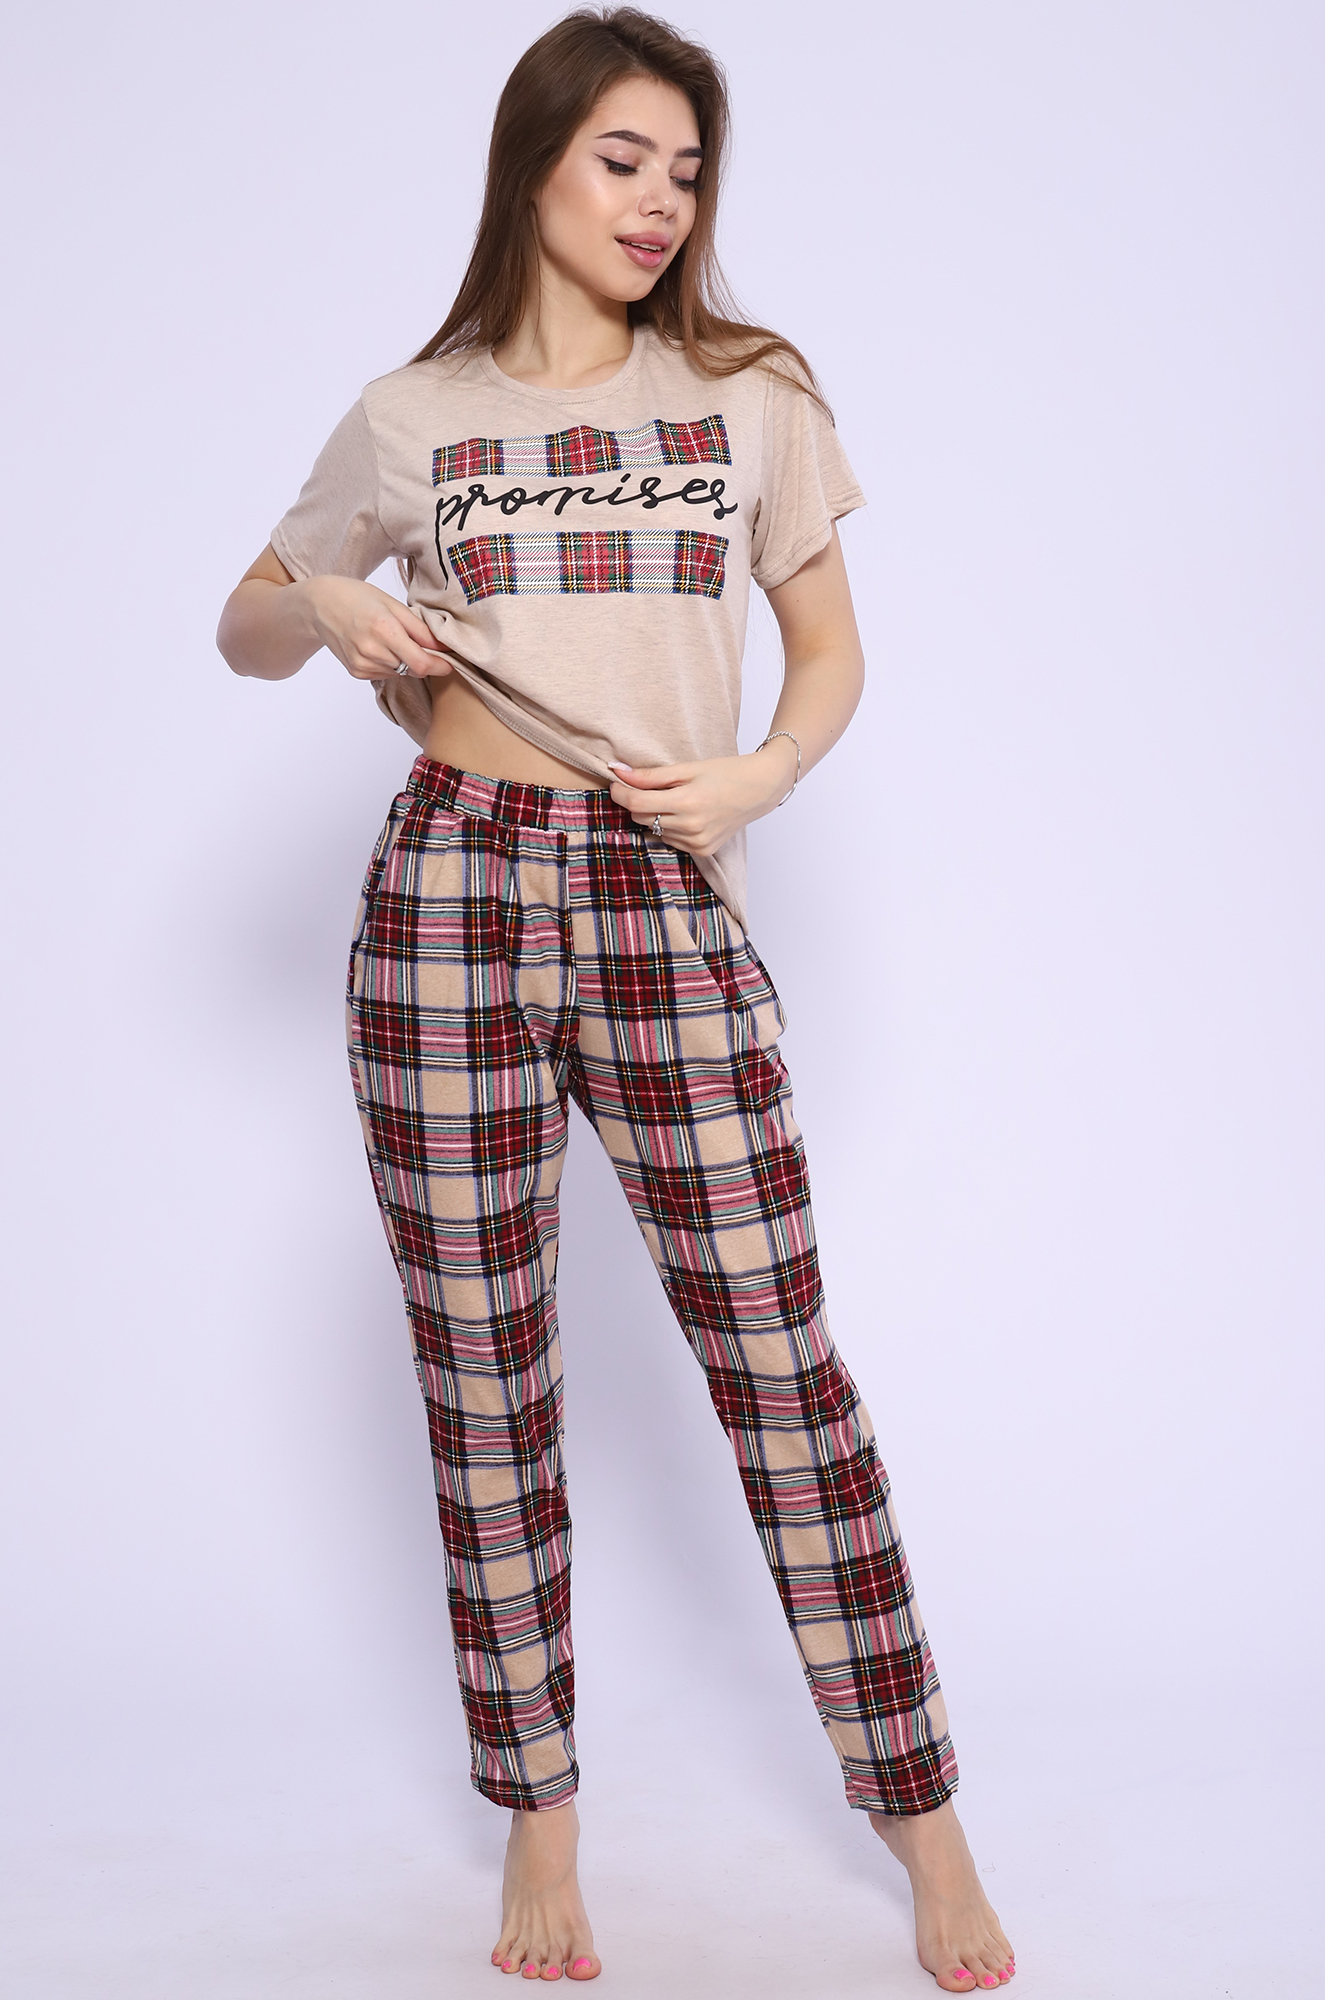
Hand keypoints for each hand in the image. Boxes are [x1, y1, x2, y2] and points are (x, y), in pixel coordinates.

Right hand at [305, 576, 451, 681]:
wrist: (320, 606)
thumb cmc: (357, 597)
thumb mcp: (392, 604)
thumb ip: (419, 628)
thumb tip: (443, 646)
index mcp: (384, 629)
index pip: (422, 663)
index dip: (440, 666)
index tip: (449, 663)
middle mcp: (372, 651)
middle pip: (413, 669)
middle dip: (423, 660)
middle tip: (420, 643)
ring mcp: (363, 664)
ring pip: (400, 673)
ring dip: (405, 662)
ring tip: (391, 639)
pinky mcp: (356, 672)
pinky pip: (385, 674)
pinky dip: (389, 664)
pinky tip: (378, 647)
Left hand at [607, 742, 796, 856]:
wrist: (760, 789)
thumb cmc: (726, 773)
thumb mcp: (687, 768)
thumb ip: (650, 775)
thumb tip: (617, 771)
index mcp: (687, 802)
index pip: (637, 803)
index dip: (620, 793)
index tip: (616, 783)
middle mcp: (691, 827)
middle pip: (641, 818)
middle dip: (638, 802)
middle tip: (651, 786)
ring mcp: (697, 842)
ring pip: (654, 830)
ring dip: (655, 815)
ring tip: (677, 799)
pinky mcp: (702, 850)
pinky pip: (670, 840)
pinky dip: (670, 827)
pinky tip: (687, 814)